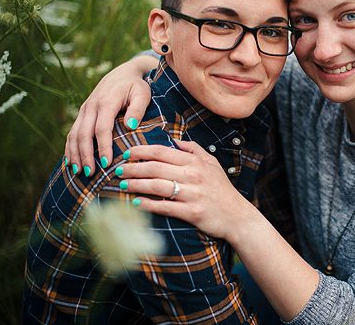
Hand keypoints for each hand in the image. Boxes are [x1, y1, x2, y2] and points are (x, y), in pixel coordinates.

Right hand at [65, 55, 156, 175]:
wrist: (122, 74)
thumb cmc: (136, 87)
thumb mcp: (142, 94)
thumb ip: (137, 109)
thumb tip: (130, 126)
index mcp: (106, 102)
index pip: (102, 128)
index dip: (102, 146)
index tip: (106, 162)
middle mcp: (91, 106)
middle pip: (84, 134)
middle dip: (85, 155)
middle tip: (90, 173)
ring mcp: (84, 110)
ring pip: (74, 135)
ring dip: (75, 154)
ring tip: (79, 172)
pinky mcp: (81, 114)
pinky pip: (72, 133)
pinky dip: (70, 148)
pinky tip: (71, 162)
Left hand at [117, 140, 253, 240]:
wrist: (237, 216)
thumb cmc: (222, 189)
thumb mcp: (212, 164)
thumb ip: (194, 149)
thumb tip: (175, 140)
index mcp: (195, 162)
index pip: (162, 151)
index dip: (141, 151)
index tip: (126, 153)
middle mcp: (193, 175)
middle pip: (155, 167)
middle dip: (133, 168)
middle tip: (117, 170)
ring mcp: (192, 194)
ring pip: (157, 186)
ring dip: (136, 185)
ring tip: (123, 185)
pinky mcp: (192, 212)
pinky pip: (165, 207)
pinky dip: (148, 205)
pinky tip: (136, 203)